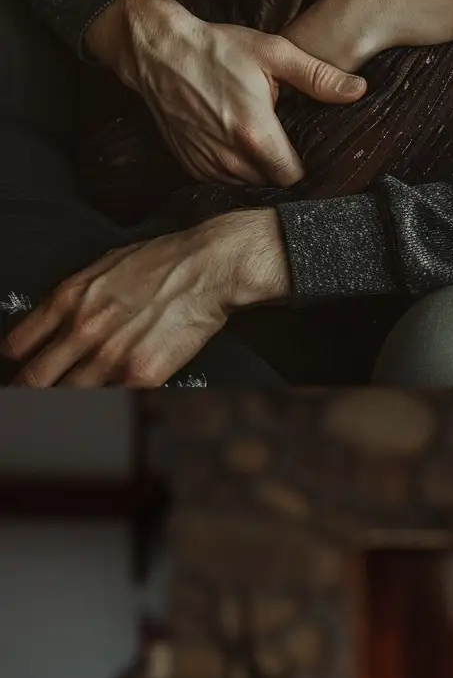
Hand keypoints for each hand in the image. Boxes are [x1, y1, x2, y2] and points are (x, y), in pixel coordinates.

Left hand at [3, 210, 286, 385]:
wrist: (208, 269)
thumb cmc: (163, 262)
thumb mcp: (102, 268)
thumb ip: (73, 297)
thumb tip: (55, 320)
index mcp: (67, 301)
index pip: (17, 347)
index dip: (16, 363)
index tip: (21, 370)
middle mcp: (81, 331)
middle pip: (33, 380)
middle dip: (29, 392)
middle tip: (33, 400)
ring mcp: (109, 357)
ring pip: (66, 396)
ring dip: (65, 404)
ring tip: (68, 415)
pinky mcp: (140, 376)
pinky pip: (110, 402)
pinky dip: (106, 407)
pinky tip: (107, 409)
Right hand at [84, 0, 366, 187]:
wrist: (157, 50)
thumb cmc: (217, 48)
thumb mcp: (273, 53)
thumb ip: (319, 77)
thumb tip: (360, 90)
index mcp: (254, 134)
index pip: (294, 178)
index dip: (307, 169)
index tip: (311, 153)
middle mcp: (228, 157)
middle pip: (272, 184)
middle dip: (283, 169)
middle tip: (290, 145)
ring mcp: (205, 163)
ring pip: (246, 185)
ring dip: (257, 171)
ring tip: (264, 143)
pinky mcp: (188, 164)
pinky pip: (221, 180)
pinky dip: (232, 169)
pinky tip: (238, 145)